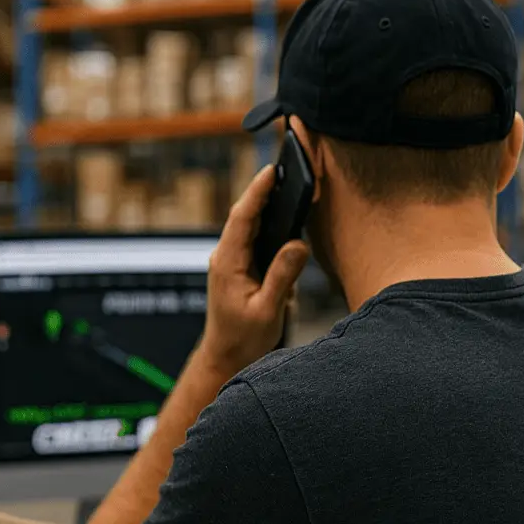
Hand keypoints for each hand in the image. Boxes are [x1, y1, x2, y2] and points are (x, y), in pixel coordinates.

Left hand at [200, 164, 309, 375]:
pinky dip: (266, 223)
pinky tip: (283, 215)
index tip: (271, 170)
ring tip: (286, 182)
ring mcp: (230, 260)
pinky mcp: (239, 267)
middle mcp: (225, 256)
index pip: (242, 218)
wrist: (225, 356)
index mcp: (227, 262)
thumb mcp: (266, 310)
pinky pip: (252, 238)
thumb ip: (282, 277)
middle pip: (244, 215)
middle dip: (262, 190)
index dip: (257, 192)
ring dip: (265, 204)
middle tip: (284, 167)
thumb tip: (298, 244)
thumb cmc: (243, 338)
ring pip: (248, 225)